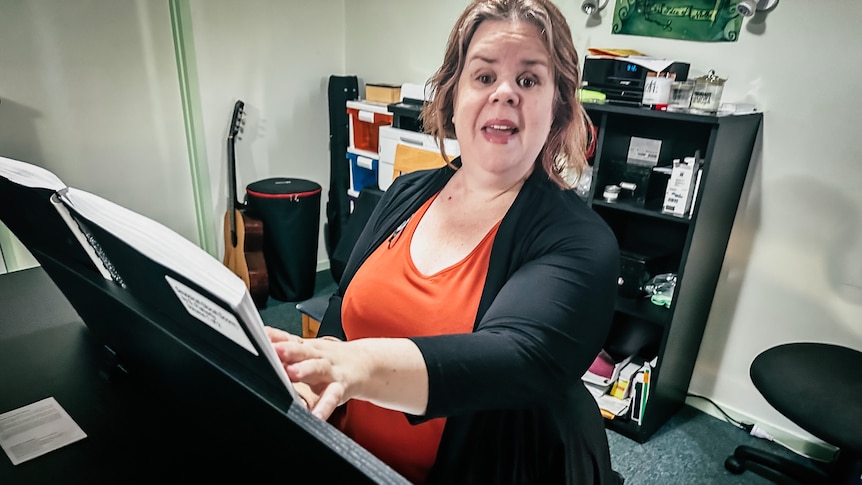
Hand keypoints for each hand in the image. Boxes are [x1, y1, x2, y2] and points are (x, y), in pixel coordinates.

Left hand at [265, 326, 429, 418]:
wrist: (365, 365)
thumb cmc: (329, 359)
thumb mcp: (307, 349)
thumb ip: (284, 342)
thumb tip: (261, 334)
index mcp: (307, 347)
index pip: (289, 338)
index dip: (275, 337)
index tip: (261, 334)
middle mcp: (318, 355)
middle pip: (303, 349)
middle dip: (288, 349)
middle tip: (275, 350)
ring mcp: (330, 370)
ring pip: (318, 368)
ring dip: (306, 369)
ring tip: (292, 373)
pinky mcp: (340, 387)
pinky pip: (332, 397)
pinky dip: (324, 407)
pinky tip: (316, 416)